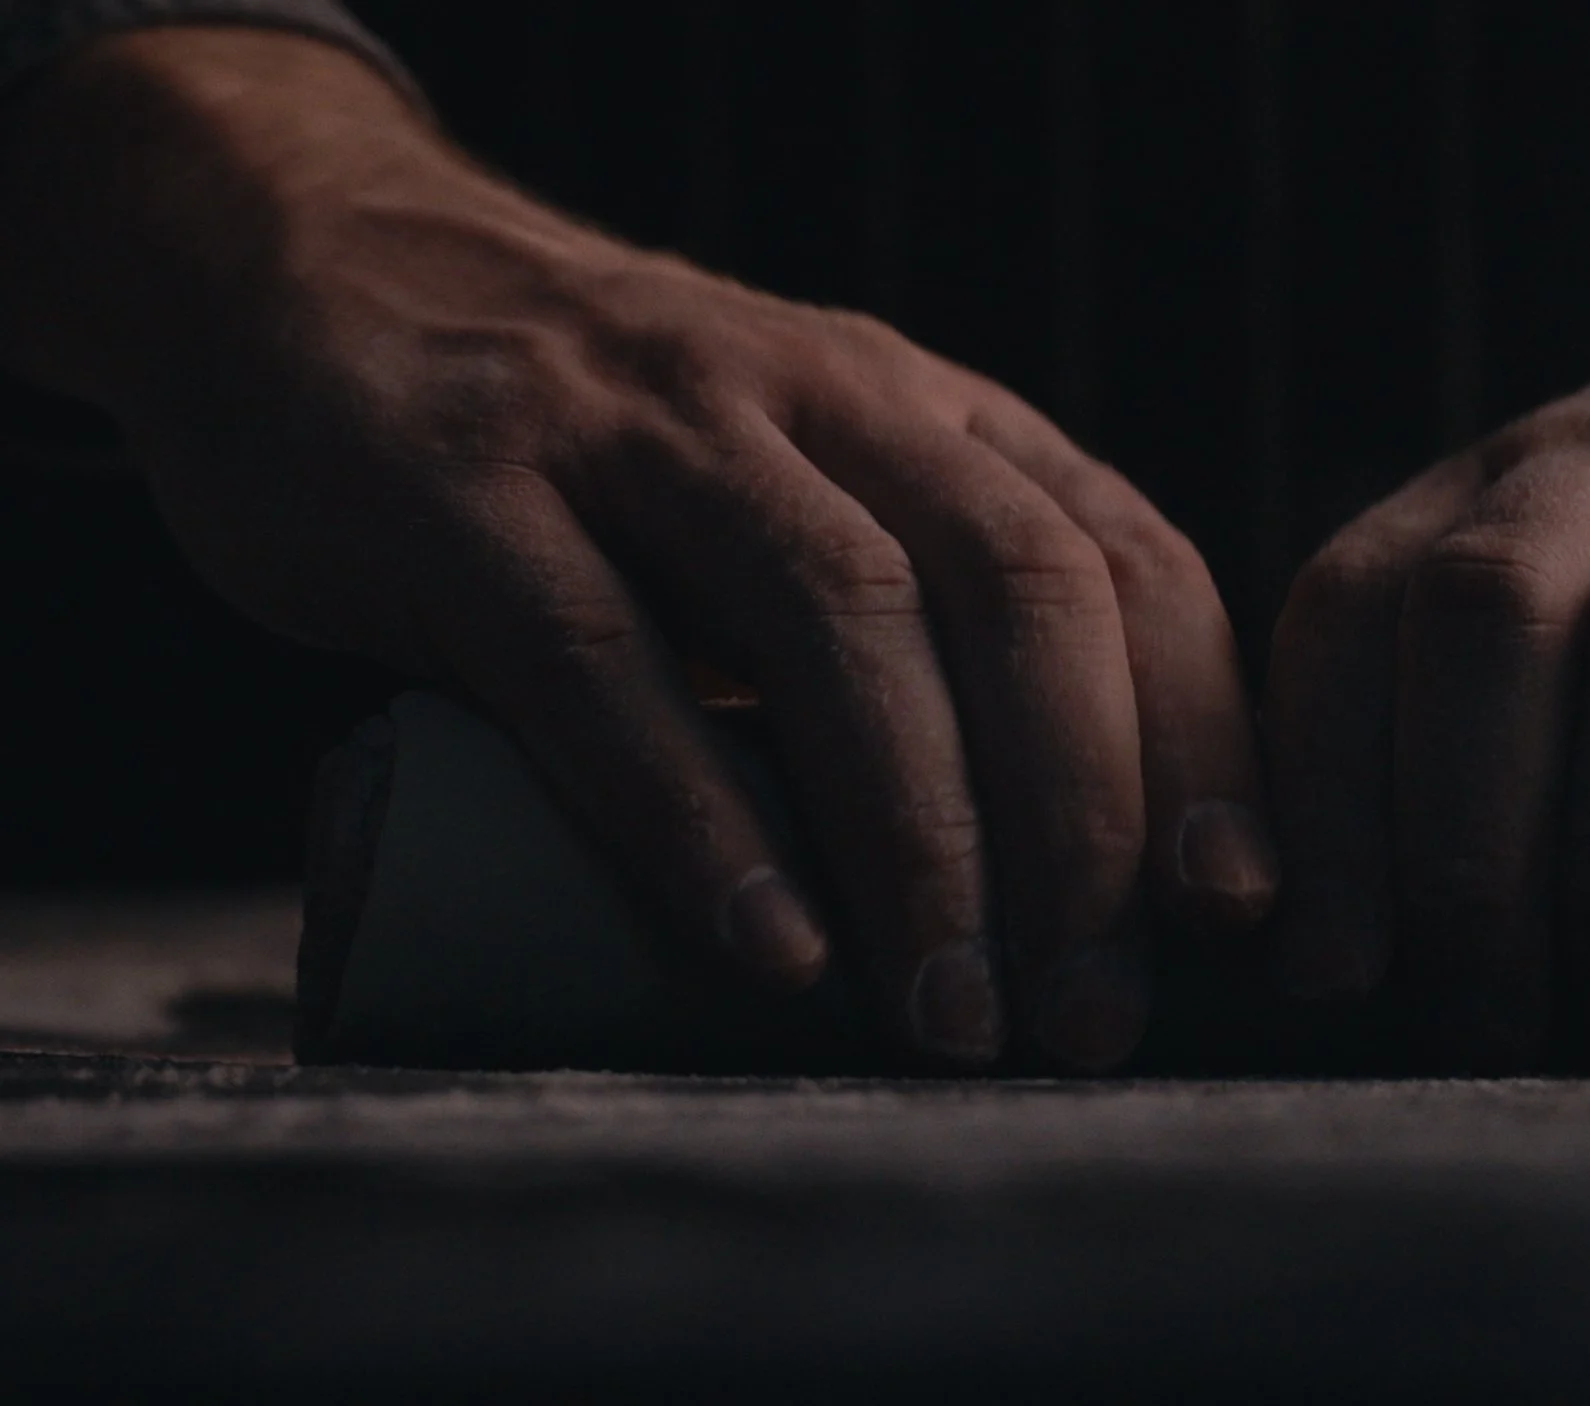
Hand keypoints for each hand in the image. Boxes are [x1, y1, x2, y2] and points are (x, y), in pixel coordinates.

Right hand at [0, 29, 1276, 1070]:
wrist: (322, 274)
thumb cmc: (608, 452)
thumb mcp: (805, 485)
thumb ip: (917, 618)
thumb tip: (1084, 876)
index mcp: (926, 407)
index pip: (1125, 559)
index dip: (1197, 740)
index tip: (1232, 917)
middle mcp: (816, 392)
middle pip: (1015, 594)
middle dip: (1079, 823)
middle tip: (1088, 1016)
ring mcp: (638, 429)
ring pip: (840, 628)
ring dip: (920, 841)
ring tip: (948, 1018)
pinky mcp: (463, 490)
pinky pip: (605, 663)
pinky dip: (703, 820)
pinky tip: (774, 949)